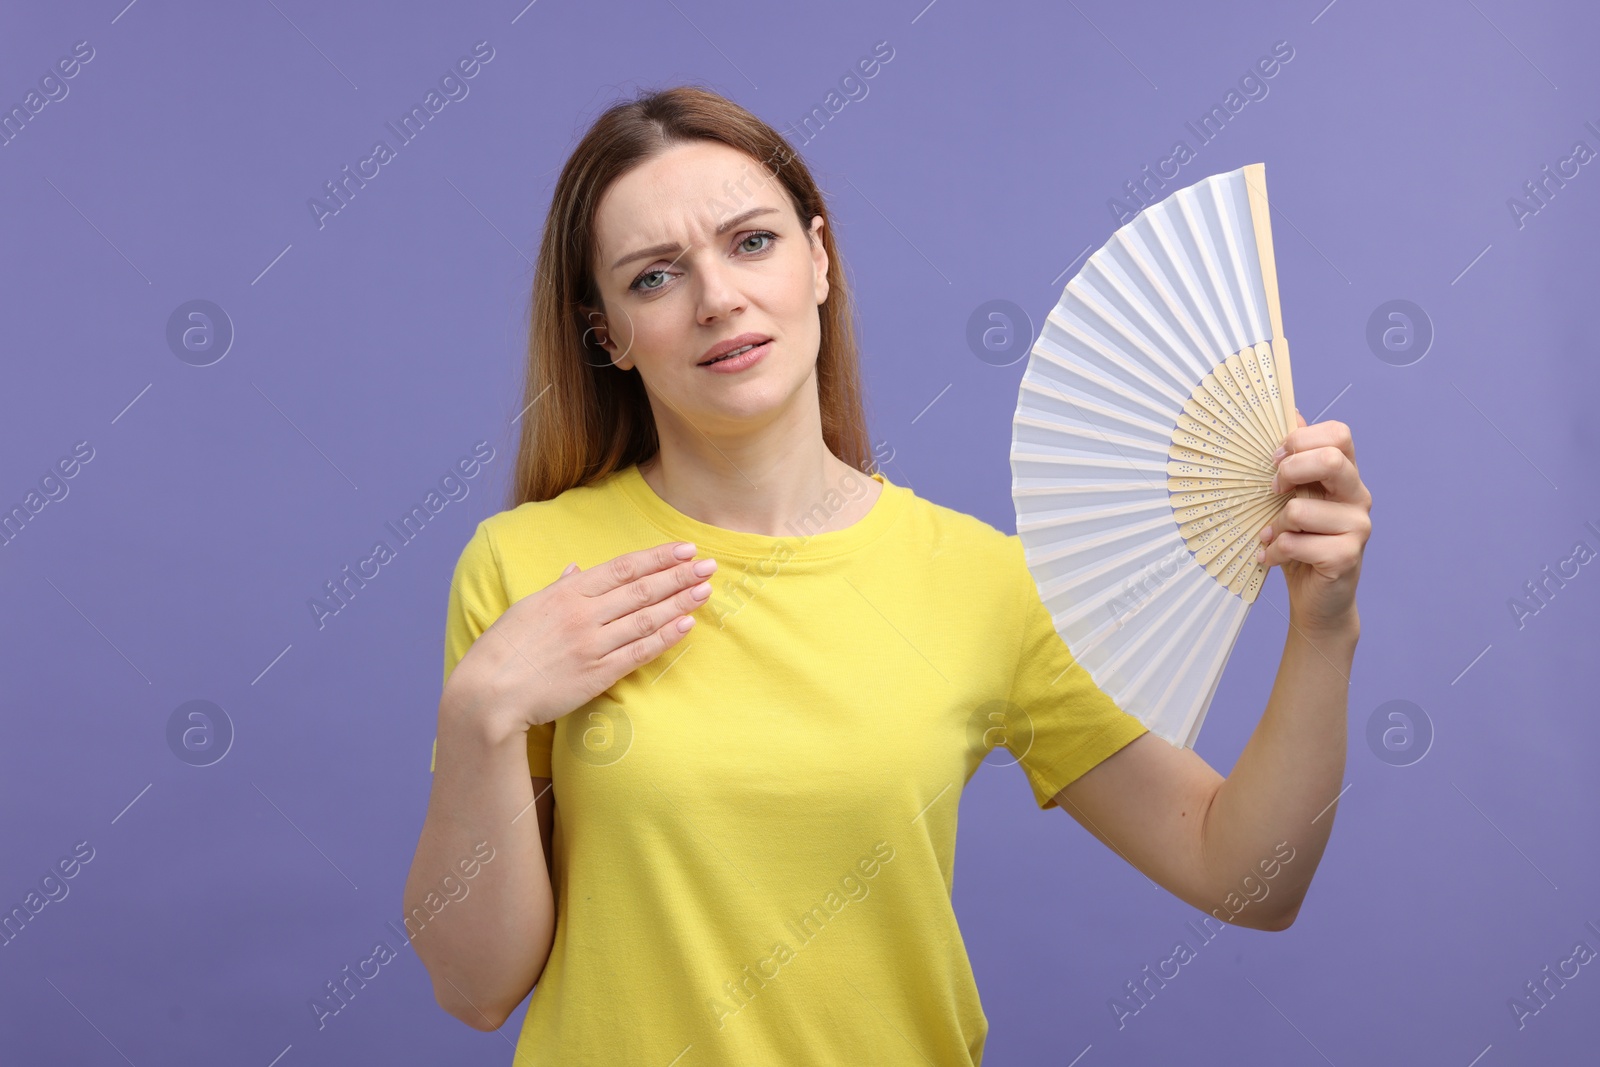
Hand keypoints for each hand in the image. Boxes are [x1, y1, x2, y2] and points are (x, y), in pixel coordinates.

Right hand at [442, 542, 717, 733]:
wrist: (489, 694)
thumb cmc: (502, 650)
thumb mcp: (527, 607)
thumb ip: (558, 587)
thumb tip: (576, 568)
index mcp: (567, 592)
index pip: (624, 568)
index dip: (658, 557)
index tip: (684, 549)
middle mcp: (584, 614)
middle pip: (643, 589)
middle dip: (679, 575)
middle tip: (709, 565)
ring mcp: (593, 644)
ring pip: (647, 618)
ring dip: (680, 602)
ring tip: (705, 590)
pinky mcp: (598, 674)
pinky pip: (639, 652)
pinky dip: (665, 637)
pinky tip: (686, 625)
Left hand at [1255, 411, 1371, 632]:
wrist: (1318, 600)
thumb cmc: (1302, 544)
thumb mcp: (1293, 498)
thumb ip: (1295, 459)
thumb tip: (1290, 412)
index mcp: (1346, 476)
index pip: (1339, 434)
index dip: (1301, 439)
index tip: (1276, 459)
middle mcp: (1358, 496)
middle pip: (1329, 459)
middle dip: (1288, 471)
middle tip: (1272, 492)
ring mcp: (1358, 527)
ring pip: (1301, 509)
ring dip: (1275, 526)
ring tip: (1273, 538)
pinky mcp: (1347, 556)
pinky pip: (1295, 543)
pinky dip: (1276, 552)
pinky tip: (1275, 558)